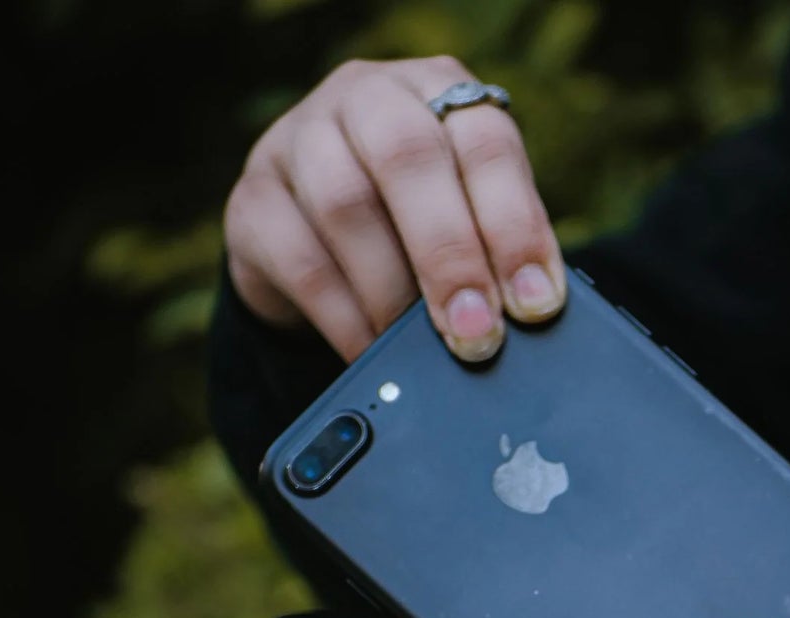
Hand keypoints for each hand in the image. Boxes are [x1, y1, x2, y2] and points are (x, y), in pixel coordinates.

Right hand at [224, 57, 565, 362]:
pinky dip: (346, 319)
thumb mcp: (467, 219)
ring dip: (395, 293)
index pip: (484, 140)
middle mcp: (366, 98)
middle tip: (477, 334)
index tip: (536, 303)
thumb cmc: (416, 228)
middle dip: (451, 256)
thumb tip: (531, 316)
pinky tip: (374, 354)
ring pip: (346, 204)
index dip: (515, 225)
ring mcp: (299, 141)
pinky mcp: (253, 200)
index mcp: (438, 92)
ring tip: (424, 351)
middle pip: (407, 156)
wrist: (316, 235)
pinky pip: (300, 261)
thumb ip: (497, 253)